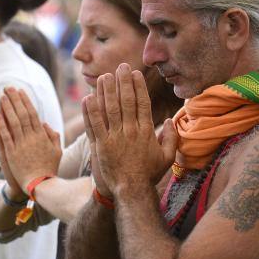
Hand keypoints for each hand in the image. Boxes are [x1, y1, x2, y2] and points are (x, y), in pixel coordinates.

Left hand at [0, 87, 61, 194]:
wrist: (40, 184)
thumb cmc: (49, 168)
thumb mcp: (57, 151)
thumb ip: (53, 136)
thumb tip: (45, 123)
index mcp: (42, 136)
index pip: (32, 114)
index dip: (26, 101)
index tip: (21, 91)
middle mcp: (31, 138)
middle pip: (22, 114)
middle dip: (15, 99)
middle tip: (8, 87)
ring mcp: (21, 145)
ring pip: (13, 122)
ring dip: (7, 108)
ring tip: (2, 97)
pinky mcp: (11, 153)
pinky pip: (6, 136)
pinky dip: (1, 125)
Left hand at [83, 64, 177, 196]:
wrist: (131, 191)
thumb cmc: (149, 175)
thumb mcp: (167, 157)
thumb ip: (171, 138)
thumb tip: (171, 121)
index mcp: (146, 131)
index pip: (142, 103)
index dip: (138, 87)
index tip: (135, 74)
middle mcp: (130, 131)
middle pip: (126, 101)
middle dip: (122, 82)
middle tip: (120, 67)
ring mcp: (115, 138)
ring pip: (109, 109)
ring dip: (106, 91)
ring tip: (103, 76)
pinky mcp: (101, 146)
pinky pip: (94, 124)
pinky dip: (90, 111)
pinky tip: (87, 97)